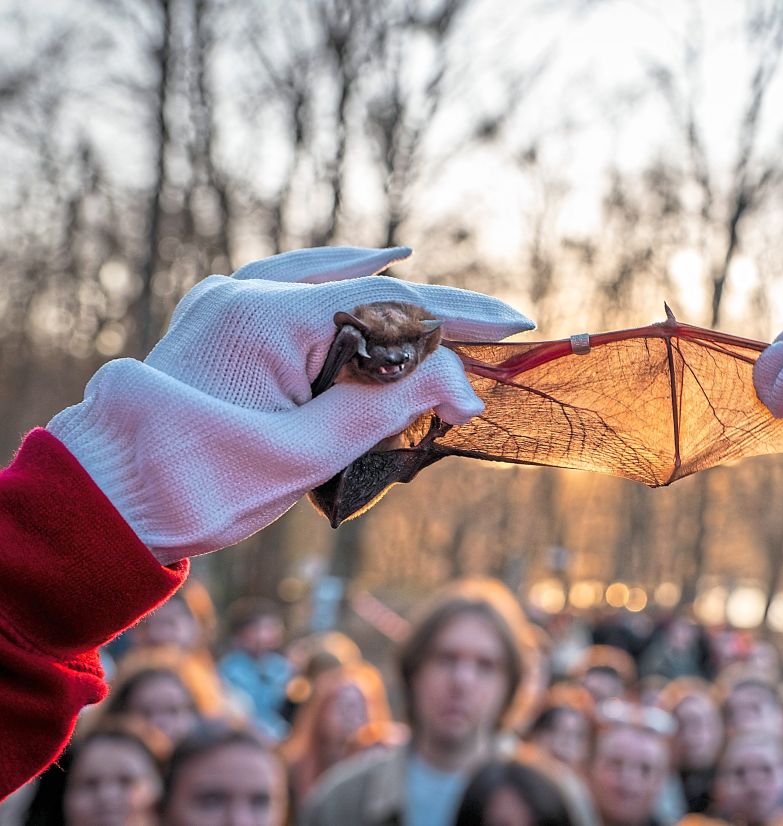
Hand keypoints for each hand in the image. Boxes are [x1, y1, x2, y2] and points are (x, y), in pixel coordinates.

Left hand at [48, 246, 534, 562]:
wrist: (106, 502)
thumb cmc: (198, 487)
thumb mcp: (306, 454)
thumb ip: (388, 410)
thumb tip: (464, 386)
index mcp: (266, 318)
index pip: (388, 307)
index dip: (459, 318)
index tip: (516, 324)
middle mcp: (247, 293)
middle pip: (369, 291)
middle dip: (436, 315)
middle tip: (497, 330)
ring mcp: (230, 300)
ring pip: (334, 279)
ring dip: (396, 297)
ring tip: (452, 311)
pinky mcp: (223, 317)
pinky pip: (298, 283)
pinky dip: (344, 281)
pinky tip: (374, 265)